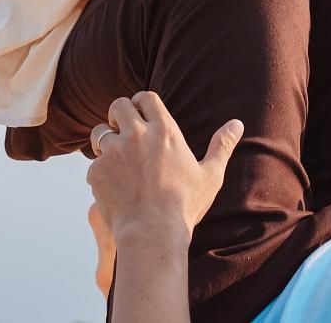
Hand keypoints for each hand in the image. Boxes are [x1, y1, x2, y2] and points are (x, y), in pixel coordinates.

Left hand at [86, 92, 242, 241]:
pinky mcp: (97, 171)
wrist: (152, 233)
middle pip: (118, 105)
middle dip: (118, 115)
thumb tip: (237, 124)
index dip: (140, 102)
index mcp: (164, 130)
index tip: (140, 114)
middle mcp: (136, 134)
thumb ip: (222, 146)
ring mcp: (113, 152)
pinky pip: (94, 163)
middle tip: (123, 130)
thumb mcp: (210, 175)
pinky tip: (114, 187)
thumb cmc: (185, 206)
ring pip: (100, 133)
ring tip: (116, 159)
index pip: (145, 97)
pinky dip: (101, 171)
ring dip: (106, 142)